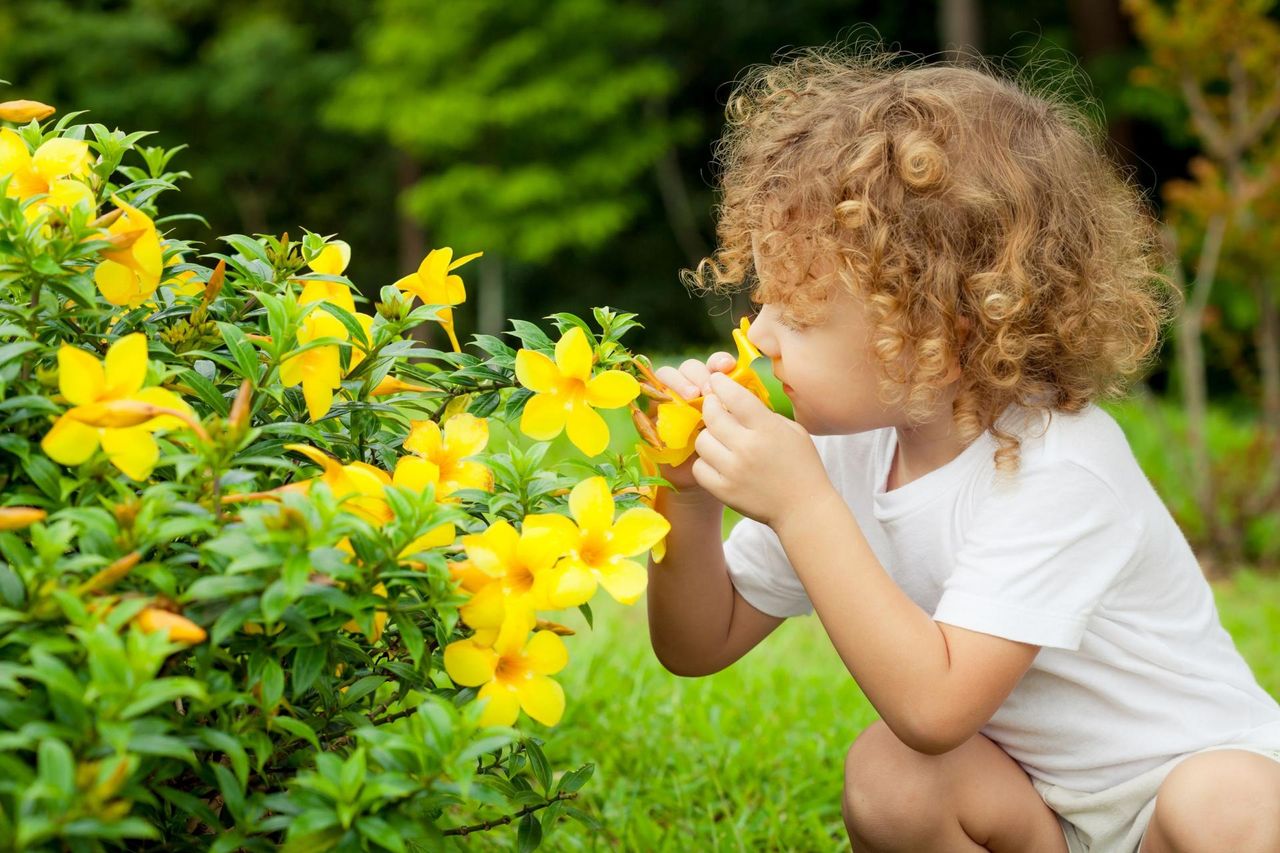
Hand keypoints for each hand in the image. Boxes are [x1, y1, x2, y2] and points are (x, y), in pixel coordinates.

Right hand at [653, 352, 734, 492]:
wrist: (718, 480)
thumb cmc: (738, 453)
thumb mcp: (744, 428)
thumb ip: (743, 408)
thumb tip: (747, 388)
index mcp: (719, 387)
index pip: (715, 364)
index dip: (719, 361)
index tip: (729, 367)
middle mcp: (694, 390)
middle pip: (690, 367)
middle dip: (698, 374)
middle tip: (708, 390)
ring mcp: (672, 401)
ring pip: (667, 376)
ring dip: (679, 382)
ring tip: (691, 397)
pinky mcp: (654, 415)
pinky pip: (650, 397)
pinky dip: (657, 395)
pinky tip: (669, 405)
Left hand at [692, 371, 833, 527]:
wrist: (803, 508)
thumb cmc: (802, 466)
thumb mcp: (793, 431)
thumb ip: (765, 414)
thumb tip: (737, 398)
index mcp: (768, 429)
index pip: (735, 396)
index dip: (721, 384)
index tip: (716, 380)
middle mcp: (748, 448)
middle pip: (712, 416)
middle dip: (710, 405)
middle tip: (713, 405)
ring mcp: (733, 471)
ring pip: (701, 441)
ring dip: (707, 435)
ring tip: (717, 436)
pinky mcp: (724, 491)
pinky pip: (699, 468)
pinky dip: (705, 462)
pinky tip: (716, 460)